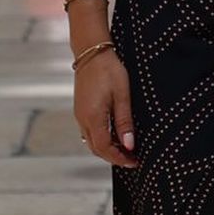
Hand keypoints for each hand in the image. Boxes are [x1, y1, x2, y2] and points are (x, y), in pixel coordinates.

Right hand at [74, 48, 136, 168]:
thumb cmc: (109, 70)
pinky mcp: (81, 109)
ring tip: (126, 148)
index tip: (134, 162)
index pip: (104, 148)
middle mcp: (82, 119)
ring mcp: (79, 114)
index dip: (119, 158)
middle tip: (132, 159)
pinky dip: (102, 138)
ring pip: (92, 141)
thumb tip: (129, 145)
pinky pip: (89, 131)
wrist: (91, 52)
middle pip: (96, 148)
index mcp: (93, 117)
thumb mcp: (122, 95)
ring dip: (108, 148)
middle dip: (113, 157)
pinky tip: (115, 134)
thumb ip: (124, 121)